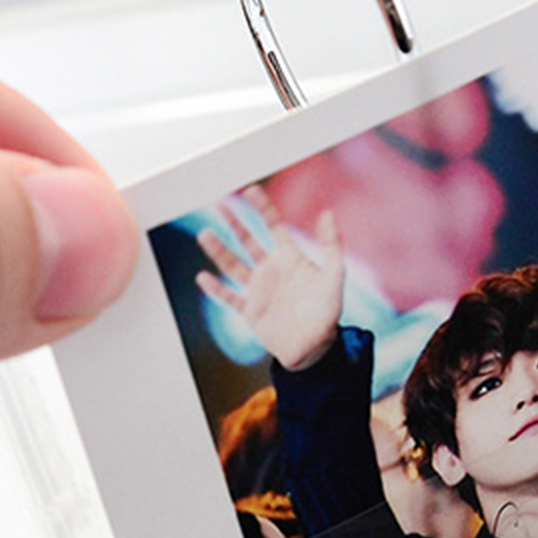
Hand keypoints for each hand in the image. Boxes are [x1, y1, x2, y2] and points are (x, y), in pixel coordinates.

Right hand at [195, 184, 345, 371]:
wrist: (316, 347)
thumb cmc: (327, 311)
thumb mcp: (334, 274)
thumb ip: (331, 244)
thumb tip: (327, 212)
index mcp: (290, 257)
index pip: (273, 225)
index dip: (262, 207)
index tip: (250, 190)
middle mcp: (271, 269)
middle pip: (247, 240)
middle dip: (234, 222)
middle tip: (220, 204)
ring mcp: (258, 289)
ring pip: (233, 265)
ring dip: (219, 251)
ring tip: (205, 234)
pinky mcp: (250, 310)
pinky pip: (229, 297)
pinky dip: (215, 289)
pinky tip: (203, 277)